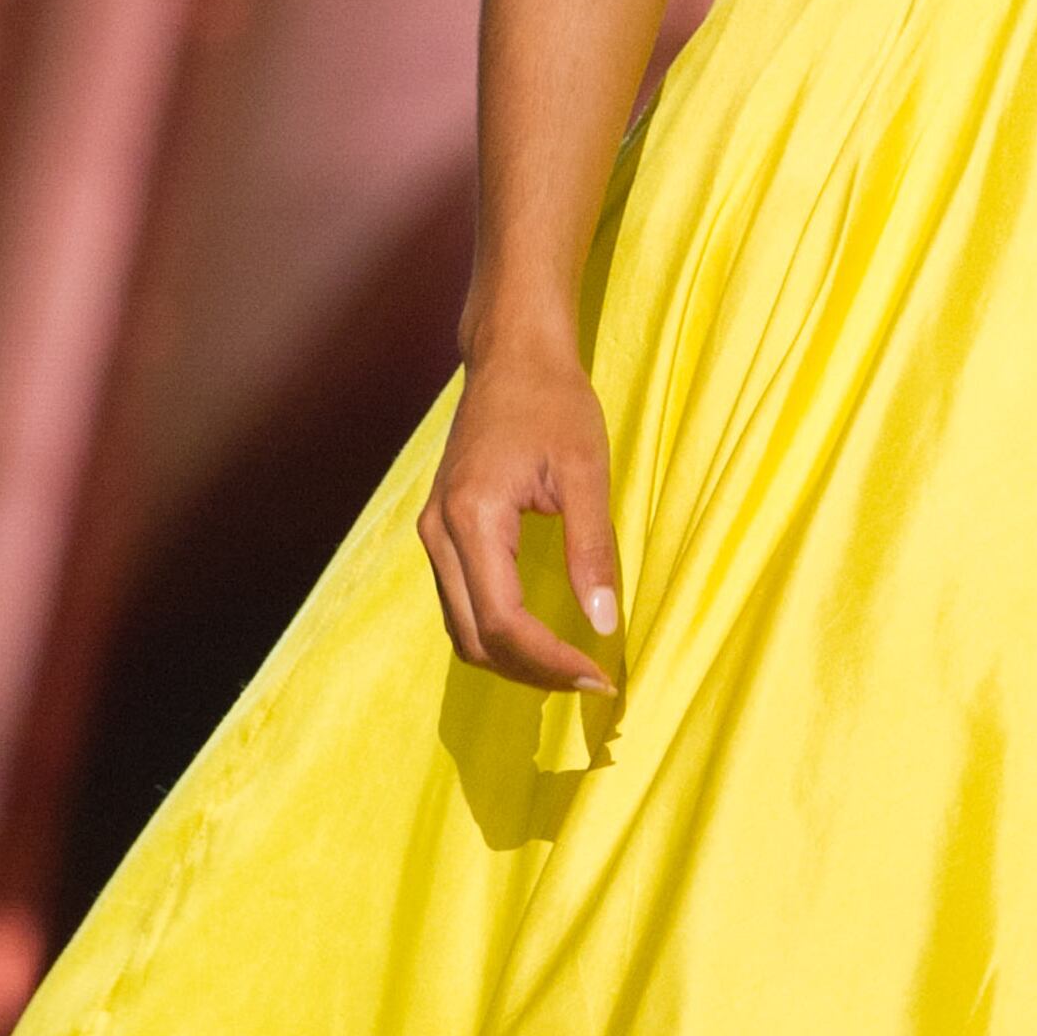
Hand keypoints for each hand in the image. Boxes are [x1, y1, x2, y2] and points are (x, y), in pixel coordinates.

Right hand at [421, 338, 621, 689]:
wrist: (511, 355)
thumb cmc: (552, 401)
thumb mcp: (585, 472)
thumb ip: (592, 549)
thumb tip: (604, 622)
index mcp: (472, 517)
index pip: (504, 621)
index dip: (551, 661)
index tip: (599, 674)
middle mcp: (439, 532)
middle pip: (476, 638)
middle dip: (532, 671)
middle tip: (590, 680)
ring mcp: (431, 534)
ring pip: (461, 630)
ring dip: (512, 660)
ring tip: (570, 666)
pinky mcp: (440, 532)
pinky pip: (459, 605)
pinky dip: (496, 634)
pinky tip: (540, 637)